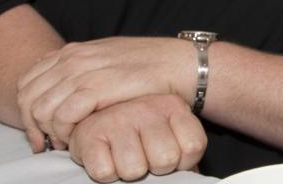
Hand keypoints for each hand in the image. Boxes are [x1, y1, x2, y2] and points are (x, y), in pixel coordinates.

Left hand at [17, 36, 192, 151]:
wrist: (177, 64)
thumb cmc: (148, 66)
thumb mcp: (107, 59)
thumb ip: (82, 68)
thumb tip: (62, 84)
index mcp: (72, 51)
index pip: (27, 81)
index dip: (26, 110)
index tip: (39, 131)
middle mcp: (72, 59)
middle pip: (28, 97)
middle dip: (32, 126)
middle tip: (47, 143)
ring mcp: (83, 72)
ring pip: (41, 108)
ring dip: (48, 131)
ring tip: (64, 142)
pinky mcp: (96, 88)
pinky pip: (62, 115)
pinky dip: (63, 131)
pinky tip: (77, 138)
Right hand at [68, 94, 205, 182]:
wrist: (93, 121)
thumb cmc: (138, 136)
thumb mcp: (168, 135)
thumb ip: (183, 152)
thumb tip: (190, 177)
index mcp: (173, 107)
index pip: (193, 146)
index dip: (183, 163)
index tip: (172, 158)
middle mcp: (147, 107)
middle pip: (165, 160)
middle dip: (155, 169)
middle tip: (144, 158)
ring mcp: (118, 118)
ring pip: (134, 170)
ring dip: (129, 173)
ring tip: (124, 159)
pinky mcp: (89, 134)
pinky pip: (105, 172)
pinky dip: (106, 174)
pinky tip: (107, 159)